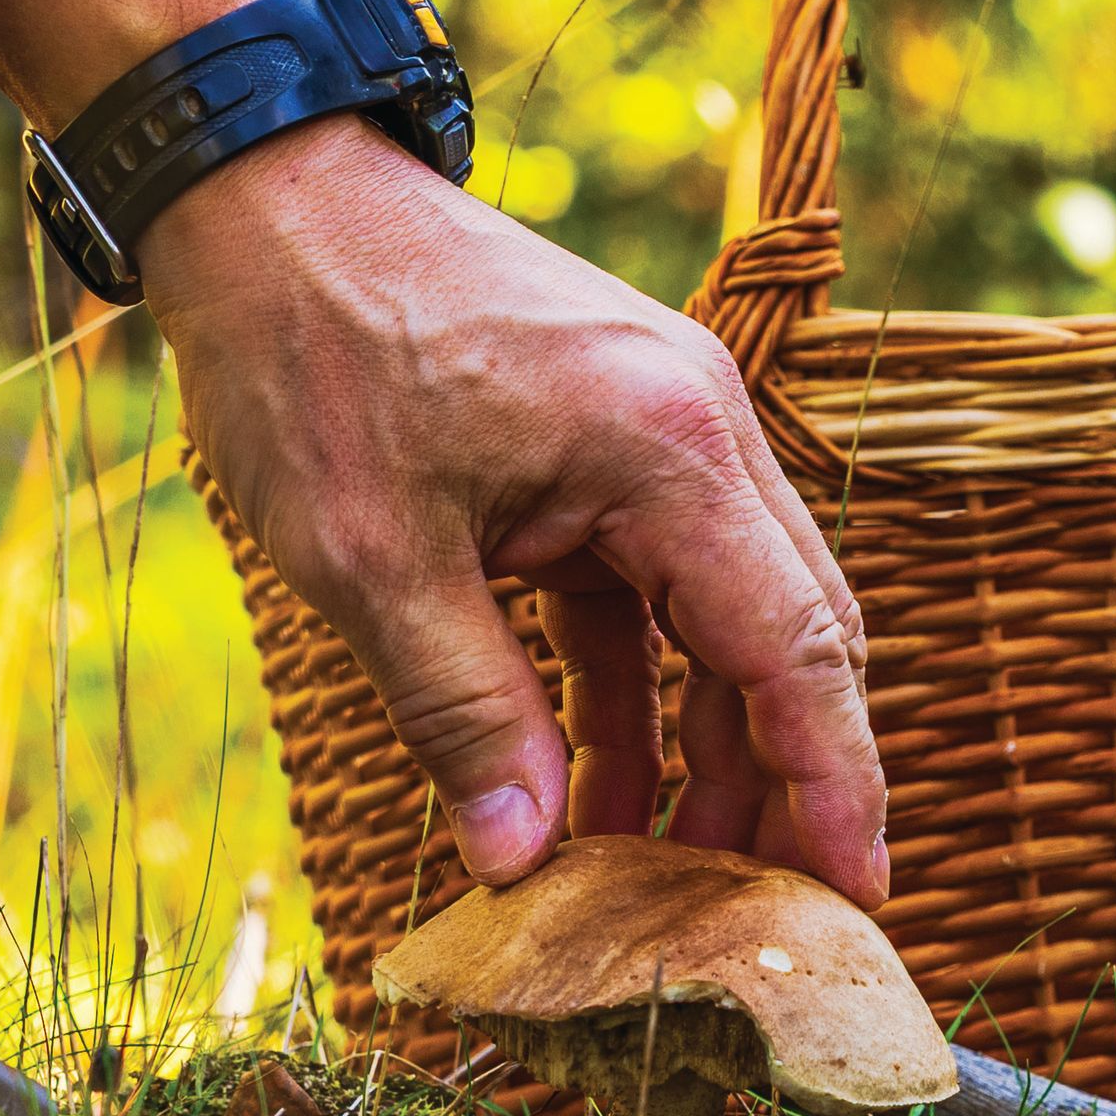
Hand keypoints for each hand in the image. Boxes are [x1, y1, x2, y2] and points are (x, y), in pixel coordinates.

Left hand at [142, 120, 886, 900]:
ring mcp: (659, 429)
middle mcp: (698, 431)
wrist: (261, 194)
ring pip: (724, 620)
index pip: (797, 647)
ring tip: (652, 877)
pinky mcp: (605, 440)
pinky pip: (652, 589)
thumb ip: (463, 713)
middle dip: (779, 785)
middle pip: (789, 637)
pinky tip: (587, 789)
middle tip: (756, 921)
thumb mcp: (369, 557)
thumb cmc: (310, 350)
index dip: (834, 784)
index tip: (854, 898)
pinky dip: (634, 688)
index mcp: (669, 450)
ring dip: (699, 747)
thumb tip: (525, 863)